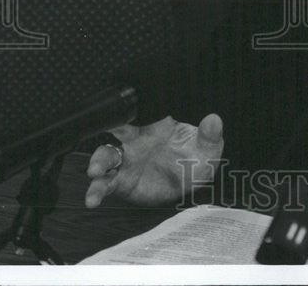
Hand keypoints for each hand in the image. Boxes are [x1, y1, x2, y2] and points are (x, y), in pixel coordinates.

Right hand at [85, 114, 223, 207]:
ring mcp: (127, 160)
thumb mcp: (208, 149)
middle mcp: (137, 140)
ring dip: (98, 163)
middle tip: (107, 130)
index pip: (141, 110)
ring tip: (95, 172)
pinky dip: (97, 190)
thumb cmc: (196, 160)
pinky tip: (93, 199)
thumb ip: (210, 136)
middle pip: (116, 129)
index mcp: (157, 125)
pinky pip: (105, 184)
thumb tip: (214, 120)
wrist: (188, 186)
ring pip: (106, 156)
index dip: (130, 108)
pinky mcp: (122, 181)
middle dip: (106, 129)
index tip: (123, 110)